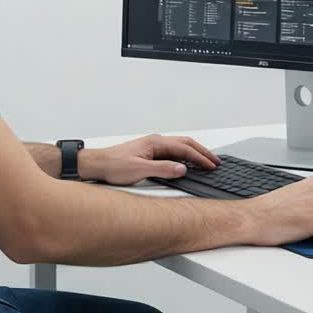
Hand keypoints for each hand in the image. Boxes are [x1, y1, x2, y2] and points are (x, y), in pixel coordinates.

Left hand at [79, 134, 220, 185]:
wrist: (97, 164)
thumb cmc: (113, 166)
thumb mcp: (140, 170)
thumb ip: (163, 169)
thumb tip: (182, 169)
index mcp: (156, 142)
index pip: (184, 149)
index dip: (200, 158)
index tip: (211, 165)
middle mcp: (156, 141)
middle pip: (186, 143)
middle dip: (202, 152)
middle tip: (216, 161)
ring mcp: (153, 146)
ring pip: (180, 146)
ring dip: (195, 153)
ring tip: (206, 161)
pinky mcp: (149, 152)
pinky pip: (173, 151)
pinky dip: (185, 155)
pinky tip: (187, 162)